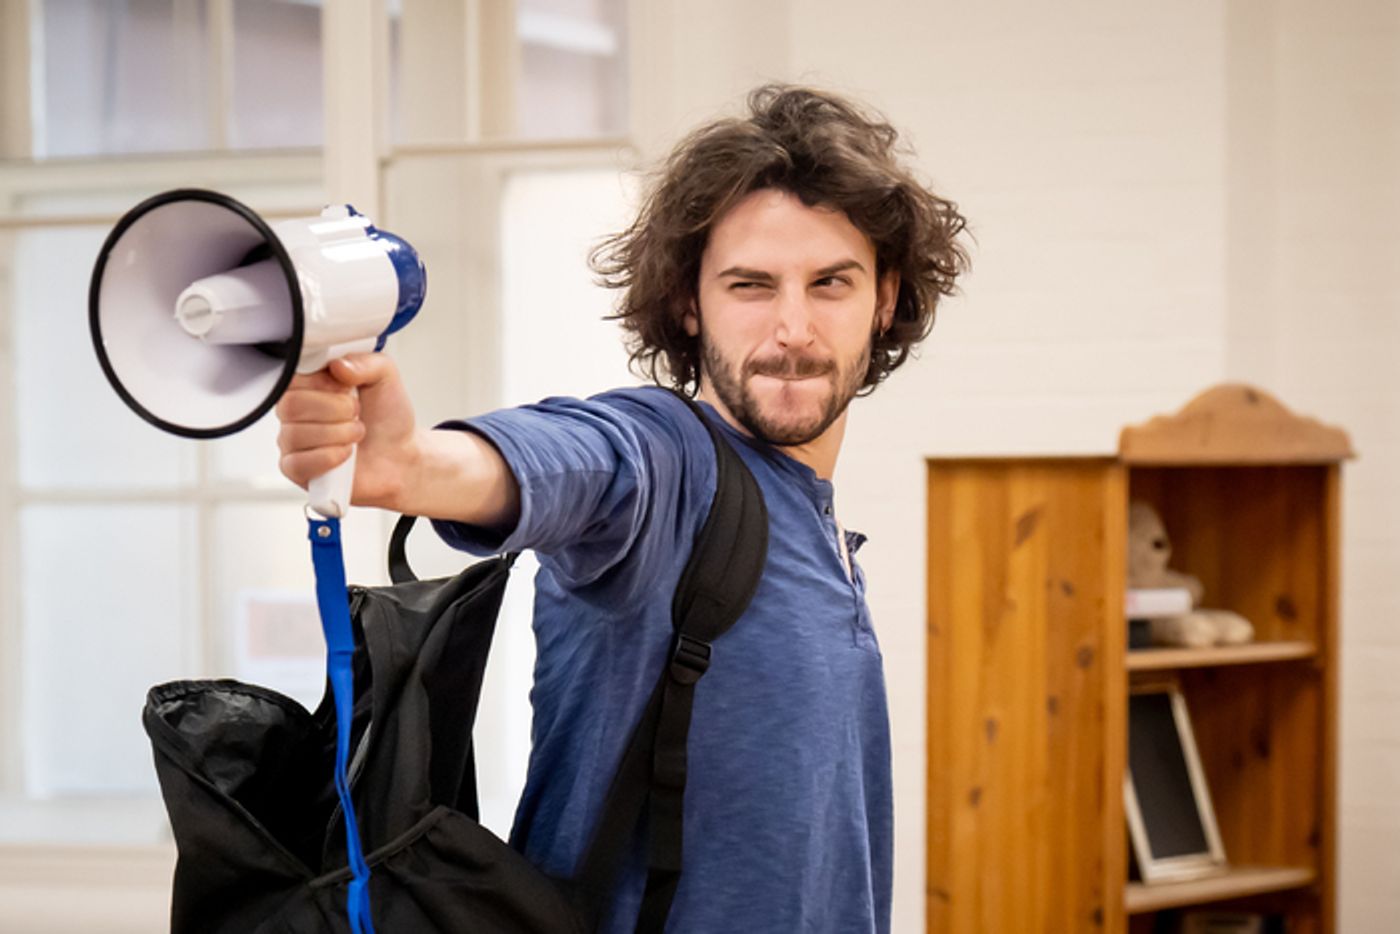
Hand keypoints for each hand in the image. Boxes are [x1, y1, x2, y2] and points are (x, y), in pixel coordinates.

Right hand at [275, 353, 418, 510]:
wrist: (401, 456)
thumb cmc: (388, 418)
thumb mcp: (385, 378)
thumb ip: (366, 362)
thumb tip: (338, 365)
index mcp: (309, 384)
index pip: (290, 375)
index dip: (321, 382)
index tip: (346, 387)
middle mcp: (296, 411)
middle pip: (290, 405)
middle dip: (335, 409)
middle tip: (357, 413)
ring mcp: (293, 441)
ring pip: (295, 434)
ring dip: (338, 434)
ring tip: (357, 433)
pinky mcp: (297, 470)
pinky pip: (297, 463)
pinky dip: (330, 457)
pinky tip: (346, 454)